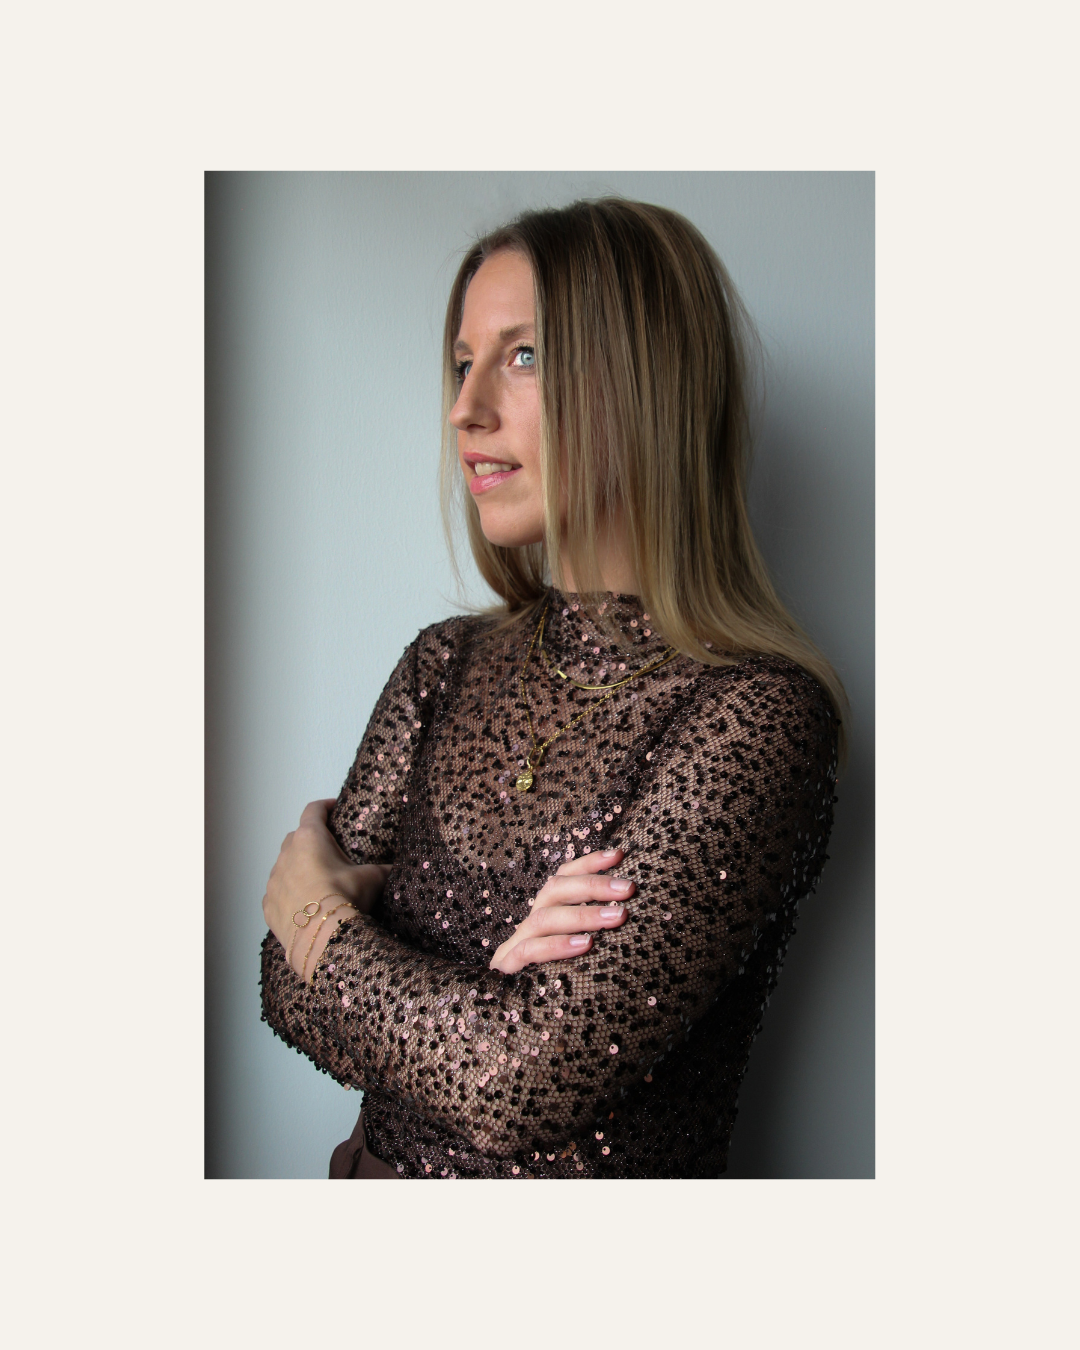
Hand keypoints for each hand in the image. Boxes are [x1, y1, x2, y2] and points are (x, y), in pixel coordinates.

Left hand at [262, 799, 390, 977]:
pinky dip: (289, 894)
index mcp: (309, 838)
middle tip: (329, 851)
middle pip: (296, 837)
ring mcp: (273, 880)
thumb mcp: (372, 878)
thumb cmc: (344, 897)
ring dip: (298, 868)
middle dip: (310, 840)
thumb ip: (384, 868)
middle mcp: (286, 854)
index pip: (314, 810)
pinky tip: (304, 905)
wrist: (321, 936)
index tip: (333, 807)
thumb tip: (398, 867)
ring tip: (317, 881)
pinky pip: (278, 892)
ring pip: (284, 865)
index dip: (325, 806)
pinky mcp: (267, 904)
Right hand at [488, 847, 633, 974]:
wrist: (520, 1013)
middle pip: (555, 889)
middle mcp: (533, 922)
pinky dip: (557, 945)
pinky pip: (530, 950)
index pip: (564, 876)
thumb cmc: (564, 980)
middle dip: (594, 885)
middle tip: (628, 889)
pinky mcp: (509, 966)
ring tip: (617, 917)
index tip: (618, 855)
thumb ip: (599, 929)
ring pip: (545, 917)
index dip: (589, 863)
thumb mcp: (585, 951)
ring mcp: (518, 943)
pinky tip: (585, 944)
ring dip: (583, 914)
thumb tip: (632, 910)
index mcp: (549, 912)